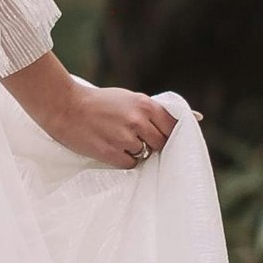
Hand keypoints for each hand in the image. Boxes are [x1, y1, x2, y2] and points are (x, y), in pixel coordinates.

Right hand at [1, 53, 176, 169]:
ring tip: (116, 138)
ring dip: (134, 150)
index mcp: (145, 105)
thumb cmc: (100, 102)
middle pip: (161, 143)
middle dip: (151, 143)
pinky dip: (123, 159)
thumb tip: (197, 117)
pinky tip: (110, 146)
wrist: (65, 107)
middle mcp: (138, 121)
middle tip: (133, 137)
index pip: (173, 127)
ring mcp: (125, 138)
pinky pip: (130, 163)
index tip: (161, 136)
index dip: (168, 134)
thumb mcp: (131, 98)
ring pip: (144, 154)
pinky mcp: (112, 153)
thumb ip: (158, 110)